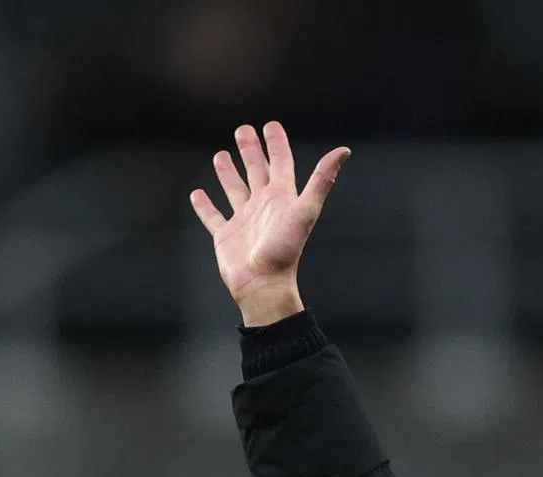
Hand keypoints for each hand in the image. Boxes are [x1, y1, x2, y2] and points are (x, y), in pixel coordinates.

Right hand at [189, 121, 350, 325]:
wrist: (264, 284)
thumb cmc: (284, 250)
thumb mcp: (305, 210)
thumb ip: (322, 179)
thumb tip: (344, 151)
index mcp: (282, 198)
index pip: (280, 163)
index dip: (276, 144)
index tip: (270, 125)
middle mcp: (263, 206)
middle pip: (256, 171)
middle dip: (250, 150)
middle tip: (243, 130)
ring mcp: (244, 220)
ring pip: (235, 189)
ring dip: (228, 173)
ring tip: (220, 155)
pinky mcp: (226, 236)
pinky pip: (213, 216)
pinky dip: (205, 206)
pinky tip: (197, 194)